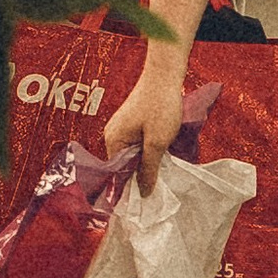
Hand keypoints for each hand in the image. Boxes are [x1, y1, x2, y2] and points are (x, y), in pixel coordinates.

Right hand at [99, 42, 189, 186]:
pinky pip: (138, 144)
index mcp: (113, 141)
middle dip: (141, 174)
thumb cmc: (160, 107)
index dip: (131, 188)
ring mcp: (122, 128)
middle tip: (159, 186)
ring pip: (134, 155)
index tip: (144, 202)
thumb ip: (148, 169)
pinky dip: (149, 150)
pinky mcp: (132, 122)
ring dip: (147, 161)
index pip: (118, 174)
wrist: (164, 75)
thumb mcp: (157, 142)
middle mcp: (113, 135)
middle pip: (125, 165)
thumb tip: (142, 193)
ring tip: (163, 168)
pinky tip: (162, 152)